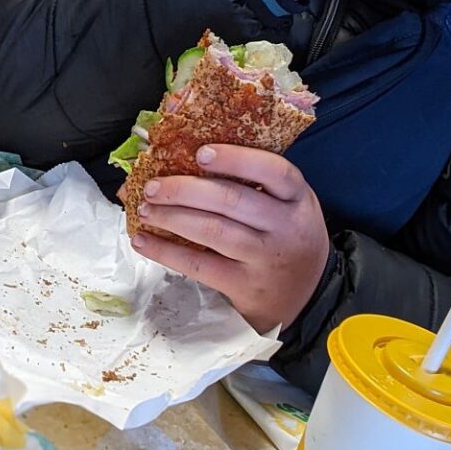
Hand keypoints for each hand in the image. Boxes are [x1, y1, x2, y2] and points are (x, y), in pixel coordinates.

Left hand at [130, 144, 329, 333]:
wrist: (306, 295)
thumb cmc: (286, 236)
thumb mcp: (287, 205)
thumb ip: (255, 183)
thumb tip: (188, 158)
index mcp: (298, 197)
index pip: (274, 171)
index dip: (236, 159)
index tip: (200, 153)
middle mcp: (286, 227)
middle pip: (231, 200)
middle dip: (184, 190)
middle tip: (152, 186)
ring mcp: (265, 258)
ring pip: (212, 231)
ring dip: (171, 217)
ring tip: (145, 209)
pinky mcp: (244, 286)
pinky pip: (200, 266)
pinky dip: (166, 252)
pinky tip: (144, 240)